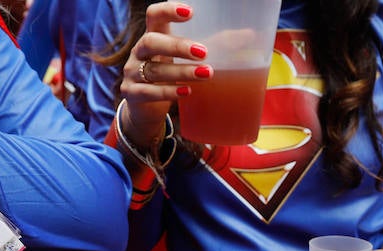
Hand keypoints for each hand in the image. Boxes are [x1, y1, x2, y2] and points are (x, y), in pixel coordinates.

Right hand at [119, 1, 214, 147]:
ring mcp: (133, 73)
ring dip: (181, 71)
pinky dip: (168, 92)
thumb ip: (216, 46)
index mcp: (154, 36)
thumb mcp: (188, 59)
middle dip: (177, 46)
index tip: (189, 12)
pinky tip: (186, 92)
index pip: (154, 15)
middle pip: (152, 42)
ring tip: (206, 74)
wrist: (145, 109)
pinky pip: (149, 92)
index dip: (168, 11)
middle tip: (203, 51)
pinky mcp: (132, 94)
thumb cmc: (170, 76)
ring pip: (154, 70)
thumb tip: (250, 36)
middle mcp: (140, 52)